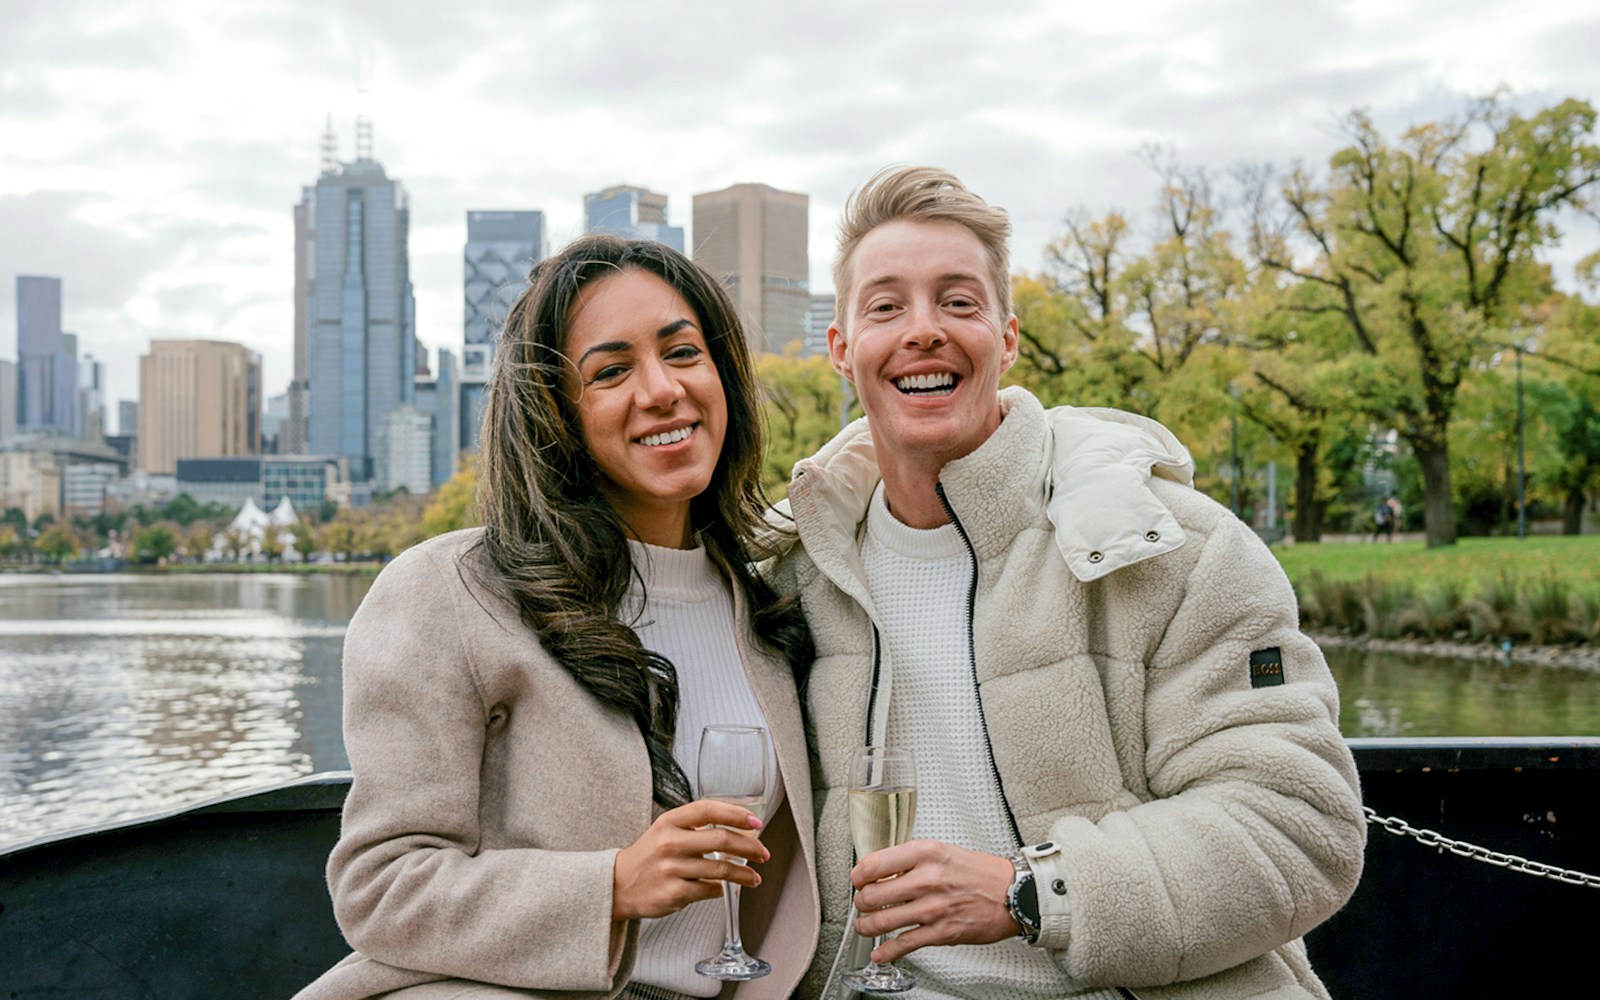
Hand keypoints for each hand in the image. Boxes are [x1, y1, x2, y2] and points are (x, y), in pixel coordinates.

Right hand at [611, 799, 768, 920]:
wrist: (618, 885)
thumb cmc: (649, 856)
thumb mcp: (666, 830)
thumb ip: (696, 826)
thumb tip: (740, 828)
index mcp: (670, 822)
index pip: (708, 809)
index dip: (736, 813)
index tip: (755, 822)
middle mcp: (670, 843)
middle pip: (722, 840)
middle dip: (750, 848)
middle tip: (763, 854)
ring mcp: (672, 869)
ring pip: (721, 870)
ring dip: (744, 874)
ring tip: (754, 878)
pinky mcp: (674, 894)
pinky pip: (710, 890)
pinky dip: (721, 889)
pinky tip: (723, 889)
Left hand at [851, 839, 1017, 961]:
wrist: (1013, 893)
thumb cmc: (979, 872)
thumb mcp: (942, 851)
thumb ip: (911, 860)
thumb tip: (880, 871)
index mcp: (925, 853)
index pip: (874, 864)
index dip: (858, 875)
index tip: (858, 880)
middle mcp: (927, 879)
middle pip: (872, 894)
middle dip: (861, 902)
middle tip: (863, 903)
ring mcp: (933, 908)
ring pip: (882, 921)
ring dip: (866, 927)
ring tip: (865, 926)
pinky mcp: (941, 932)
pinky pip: (903, 944)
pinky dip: (886, 952)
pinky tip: (880, 953)